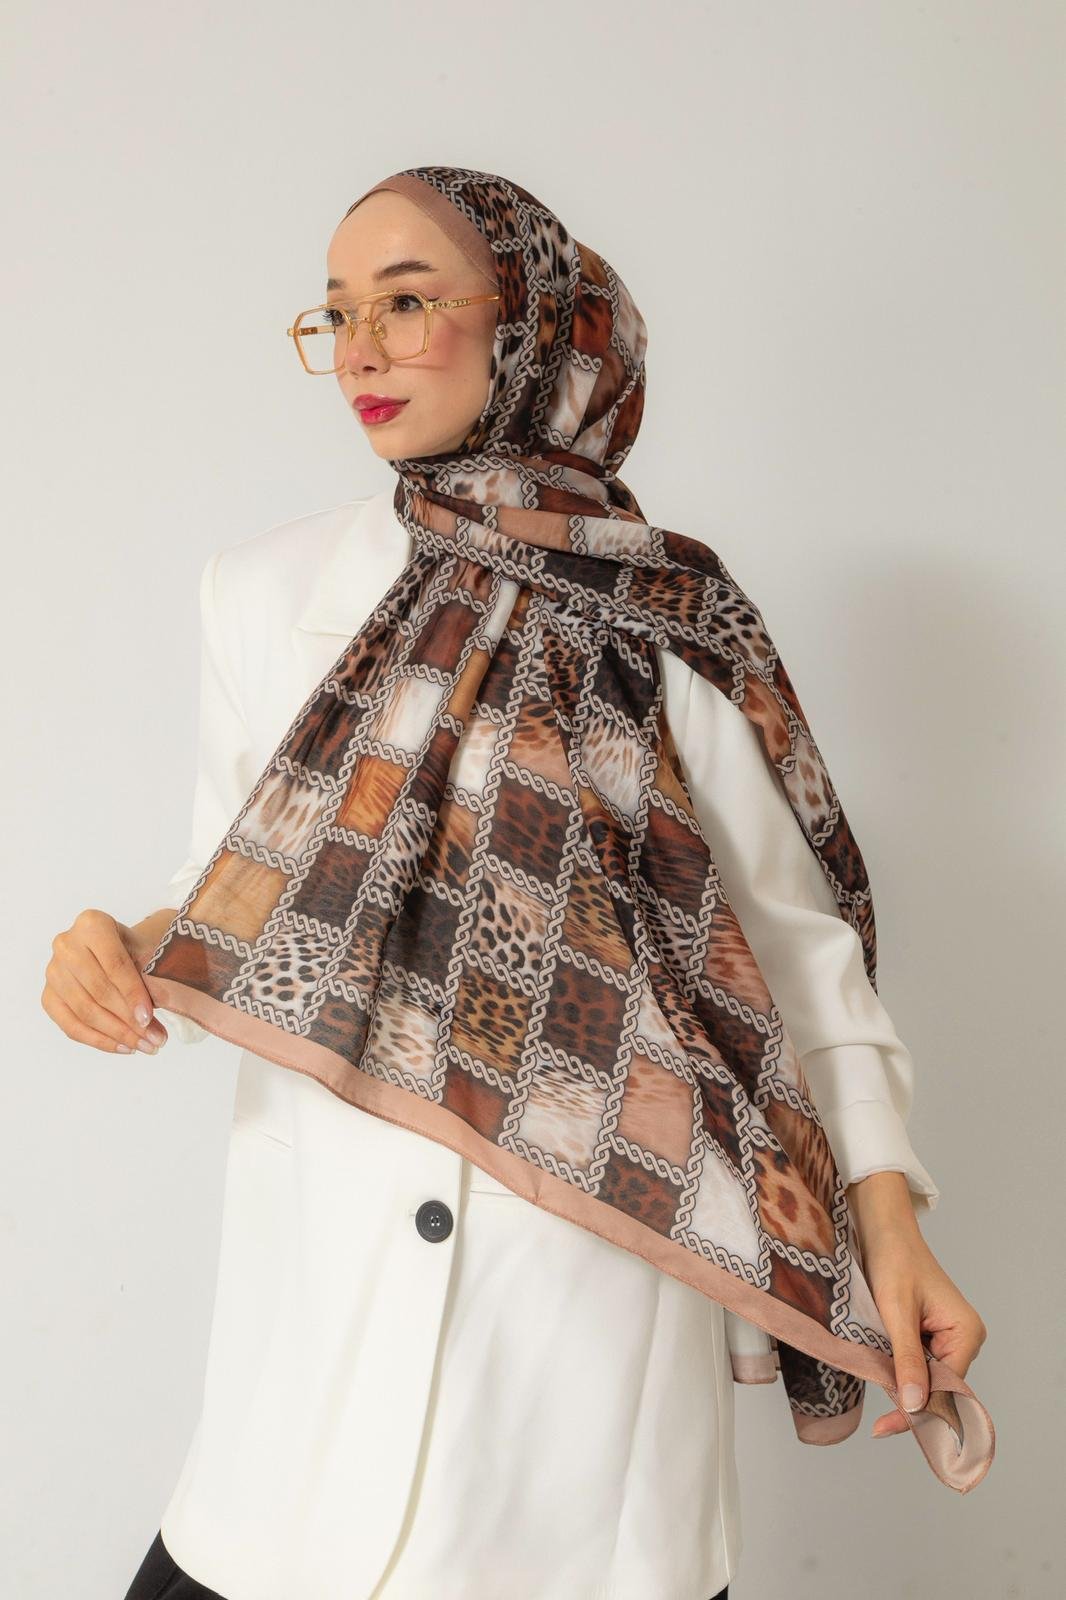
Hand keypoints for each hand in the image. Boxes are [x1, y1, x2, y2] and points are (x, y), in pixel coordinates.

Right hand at [41, 907, 172, 1055]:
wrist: (115, 949)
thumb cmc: (134, 949)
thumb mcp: (147, 951)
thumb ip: (151, 976)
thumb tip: (152, 1012)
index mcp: (92, 924)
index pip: (114, 965)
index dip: (133, 994)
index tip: (149, 1018)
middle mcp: (66, 945)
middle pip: (98, 991)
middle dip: (128, 1021)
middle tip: (155, 1039)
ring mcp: (53, 971)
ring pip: (85, 1012)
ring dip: (117, 1035)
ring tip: (145, 1046)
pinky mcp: (48, 996)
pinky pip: (70, 1026)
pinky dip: (99, 1040)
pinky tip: (123, 1047)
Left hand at [846, 1172, 987, 1437]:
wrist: (881, 1229)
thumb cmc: (893, 1260)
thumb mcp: (896, 1313)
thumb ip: (906, 1360)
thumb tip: (914, 1406)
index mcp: (966, 1333)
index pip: (947, 1388)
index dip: (920, 1411)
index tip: (888, 1429)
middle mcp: (962, 1338)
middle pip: (938, 1387)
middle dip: (910, 1402)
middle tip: (880, 1426)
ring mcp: (946, 1337)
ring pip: (925, 1378)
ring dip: (901, 1387)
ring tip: (878, 1403)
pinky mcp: (927, 1333)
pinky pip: (916, 1363)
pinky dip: (898, 1372)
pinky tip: (881, 1377)